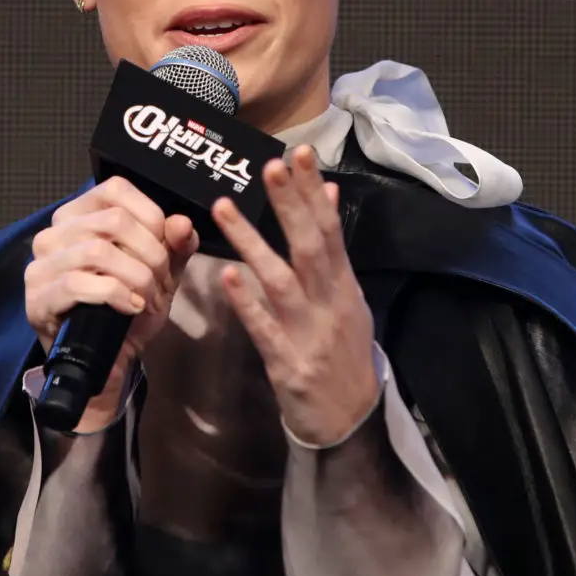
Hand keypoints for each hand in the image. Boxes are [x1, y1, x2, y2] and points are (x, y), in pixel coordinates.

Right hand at [27, 177, 198, 430]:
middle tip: (162, 283)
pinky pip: (77, 284)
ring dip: (136, 278)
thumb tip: (181, 223)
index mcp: (81, 214)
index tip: (166, 249)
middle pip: (113, 221)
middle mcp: (54, 232)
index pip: (116, 189)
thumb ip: (176, 244)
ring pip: (97, 251)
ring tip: (148, 299)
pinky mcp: (37, 299)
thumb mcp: (163, 271)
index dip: (151, 217)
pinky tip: (130, 308)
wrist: (110, 362)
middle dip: (150, 254)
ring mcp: (40, 265)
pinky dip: (115, 295)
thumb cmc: (130, 308)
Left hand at [212, 145, 379, 446]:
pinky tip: (228, 275)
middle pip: (309, 246)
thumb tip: (327, 194)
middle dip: (290, 204)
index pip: (329, 228)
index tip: (299, 152)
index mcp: (343, 285)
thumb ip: (334, 248)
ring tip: (224, 206)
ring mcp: (309, 334)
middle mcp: (329, 303)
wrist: (351, 422)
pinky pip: (265, 329)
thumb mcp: (348, 296)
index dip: (313, 190)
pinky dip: (247, 302)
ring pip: (281, 281)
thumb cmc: (343, 351)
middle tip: (270, 165)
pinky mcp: (288, 364)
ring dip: (253, 242)